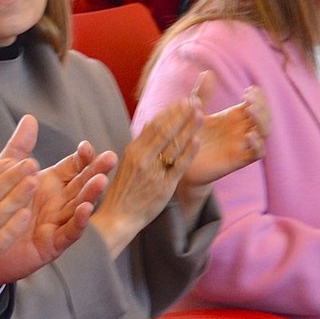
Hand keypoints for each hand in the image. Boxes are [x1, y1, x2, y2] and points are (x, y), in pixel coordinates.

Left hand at [0, 139, 113, 289]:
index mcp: (50, 184)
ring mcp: (56, 224)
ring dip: (91, 194)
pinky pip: (68, 233)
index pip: (73, 167)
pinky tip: (85, 210)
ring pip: (78, 207)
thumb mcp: (5, 173)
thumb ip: (19, 148)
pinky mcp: (51, 245)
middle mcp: (57, 203)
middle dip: (96, 171)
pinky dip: (78, 222)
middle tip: (110, 158)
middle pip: (81, 184)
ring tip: (101, 181)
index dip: (82, 157)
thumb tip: (30, 118)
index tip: (87, 146)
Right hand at [91, 100, 198, 256]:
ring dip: (188, 127)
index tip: (182, 100)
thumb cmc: (124, 190)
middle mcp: (142, 158)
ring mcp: (153, 172)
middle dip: (181, 114)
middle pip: (165, 130)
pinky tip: (197, 140)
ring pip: (173, 145)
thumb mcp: (129, 164)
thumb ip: (142, 146)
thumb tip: (152, 127)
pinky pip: (178, 166)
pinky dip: (188, 152)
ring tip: (201, 113)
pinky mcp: (163, 187)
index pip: (153, 125)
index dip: (169, 111)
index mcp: (133, 151)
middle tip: (196, 100)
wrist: (118, 217)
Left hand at [178, 75, 268, 195]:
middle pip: (265, 116)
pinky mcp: (238, 159)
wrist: (178, 161)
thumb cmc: (188, 135)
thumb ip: (202, 94)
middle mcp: (241, 129)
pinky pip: (257, 153)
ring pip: (265, 133)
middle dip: (262, 106)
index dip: (259, 96)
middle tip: (249, 100)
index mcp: (234, 116)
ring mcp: (242, 144)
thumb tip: (208, 72)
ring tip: (250, 111)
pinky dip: (258, 144)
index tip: (249, 91)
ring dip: (262, 121)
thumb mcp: (194, 111)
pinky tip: (249, 135)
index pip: (257, 103)